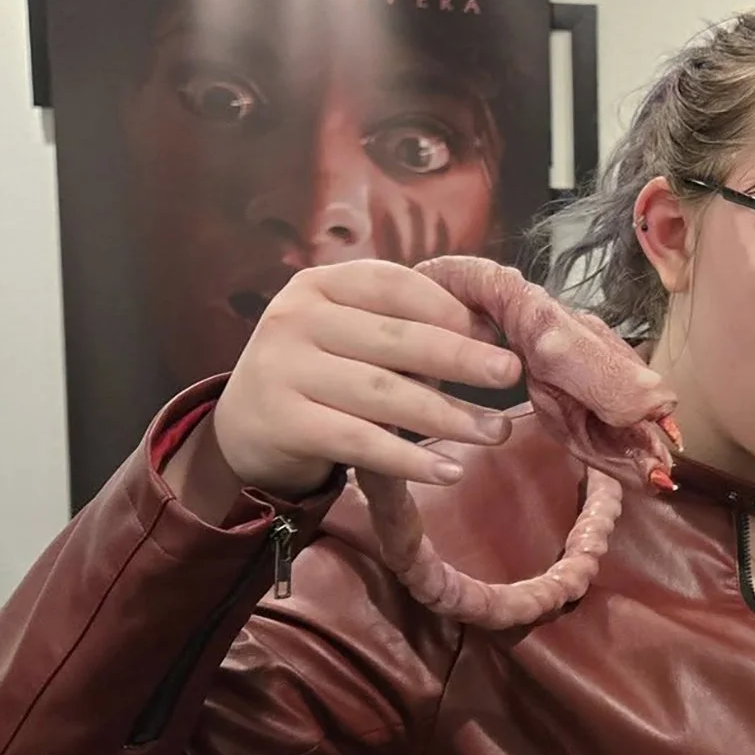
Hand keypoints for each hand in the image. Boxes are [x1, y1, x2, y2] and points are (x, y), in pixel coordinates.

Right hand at [204, 259, 523, 497]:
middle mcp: (296, 318)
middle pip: (396, 339)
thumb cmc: (318, 374)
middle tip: (512, 373)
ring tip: (495, 432)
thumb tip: (488, 335)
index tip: (495, 332)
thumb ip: (401, 326)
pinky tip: (449, 470)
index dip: (448, 307)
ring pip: (383, 393)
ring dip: (448, 415)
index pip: (394, 285)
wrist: (242, 429)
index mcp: (320, 284)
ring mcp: (284, 368)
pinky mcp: (283, 421)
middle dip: (462, 358)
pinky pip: (359, 440)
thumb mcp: (348, 335)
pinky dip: (409, 459)